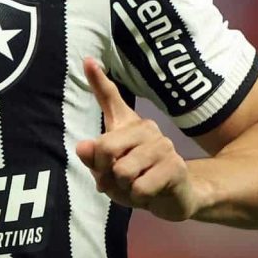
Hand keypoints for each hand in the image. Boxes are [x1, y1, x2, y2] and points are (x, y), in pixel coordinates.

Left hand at [74, 59, 203, 221]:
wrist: (174, 197)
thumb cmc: (137, 179)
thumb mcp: (108, 170)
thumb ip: (93, 158)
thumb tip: (83, 147)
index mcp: (127, 124)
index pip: (110, 97)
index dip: (98, 80)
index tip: (87, 59)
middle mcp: (146, 128)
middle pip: (105, 148)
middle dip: (104, 172)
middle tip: (118, 180)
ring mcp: (163, 145)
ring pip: (122, 172)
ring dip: (124, 188)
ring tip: (136, 186)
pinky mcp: (175, 166)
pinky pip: (139, 187)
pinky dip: (138, 198)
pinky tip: (150, 193)